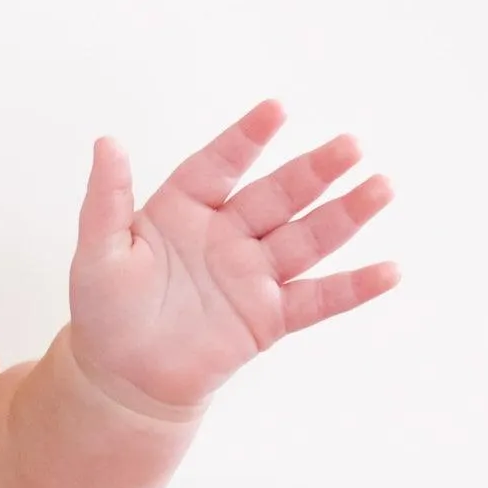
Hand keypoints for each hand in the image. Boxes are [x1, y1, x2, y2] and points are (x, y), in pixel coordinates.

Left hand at [68, 100, 398, 418]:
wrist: (123, 379)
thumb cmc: (106, 310)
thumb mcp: (98, 251)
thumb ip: (107, 198)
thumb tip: (107, 142)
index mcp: (186, 208)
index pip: (221, 164)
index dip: (247, 138)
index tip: (276, 108)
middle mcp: (228, 234)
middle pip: (279, 195)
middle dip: (315, 170)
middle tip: (351, 145)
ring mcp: (253, 274)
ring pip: (307, 238)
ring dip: (346, 214)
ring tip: (382, 186)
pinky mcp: (269, 317)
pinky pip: (317, 299)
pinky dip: (353, 288)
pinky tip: (390, 271)